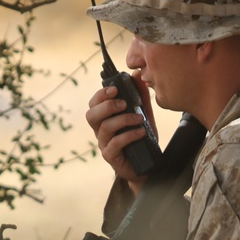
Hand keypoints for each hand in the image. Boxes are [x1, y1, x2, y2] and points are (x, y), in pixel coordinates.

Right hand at [86, 71, 157, 191]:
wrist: (148, 165)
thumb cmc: (142, 138)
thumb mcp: (144, 114)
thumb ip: (140, 96)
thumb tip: (137, 74)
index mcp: (105, 118)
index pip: (94, 103)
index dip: (101, 94)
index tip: (116, 88)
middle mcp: (101, 131)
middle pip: (91, 115)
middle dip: (106, 105)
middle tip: (124, 103)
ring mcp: (104, 144)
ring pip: (104, 128)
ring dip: (123, 120)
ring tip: (139, 118)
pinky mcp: (111, 157)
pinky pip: (115, 144)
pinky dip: (129, 135)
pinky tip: (141, 132)